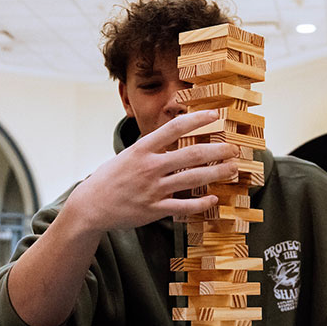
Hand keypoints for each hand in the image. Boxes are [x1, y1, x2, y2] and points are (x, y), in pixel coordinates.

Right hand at [62, 110, 240, 233]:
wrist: (91, 205)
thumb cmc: (111, 177)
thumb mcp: (128, 155)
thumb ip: (151, 148)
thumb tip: (175, 135)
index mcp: (142, 149)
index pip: (174, 128)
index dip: (197, 120)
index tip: (216, 116)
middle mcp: (149, 167)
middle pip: (192, 155)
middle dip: (218, 151)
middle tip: (234, 148)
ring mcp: (153, 189)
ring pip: (193, 179)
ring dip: (217, 173)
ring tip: (232, 168)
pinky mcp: (154, 209)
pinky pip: (184, 206)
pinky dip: (201, 203)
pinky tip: (214, 199)